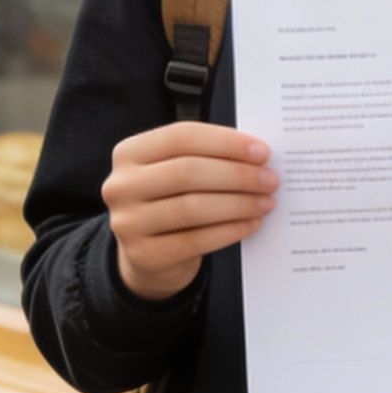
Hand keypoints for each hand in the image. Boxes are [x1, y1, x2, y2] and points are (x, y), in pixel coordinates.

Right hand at [102, 122, 276, 300]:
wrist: (149, 256)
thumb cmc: (172, 201)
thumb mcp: (176, 172)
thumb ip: (206, 157)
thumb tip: (257, 154)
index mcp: (129, 152)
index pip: (181, 137)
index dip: (225, 142)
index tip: (262, 151)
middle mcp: (121, 185)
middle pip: (187, 171)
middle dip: (236, 174)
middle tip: (270, 180)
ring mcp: (127, 222)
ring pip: (192, 207)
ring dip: (238, 203)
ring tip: (266, 202)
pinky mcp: (143, 255)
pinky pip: (195, 241)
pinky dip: (229, 230)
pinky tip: (251, 224)